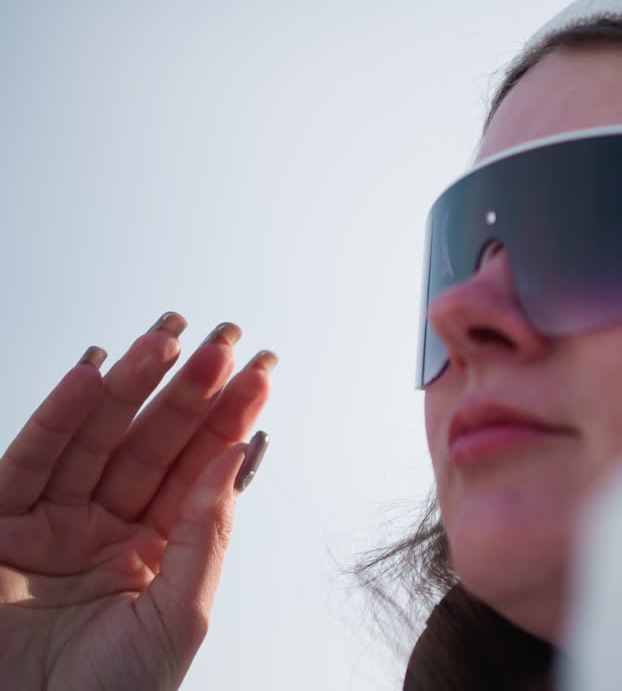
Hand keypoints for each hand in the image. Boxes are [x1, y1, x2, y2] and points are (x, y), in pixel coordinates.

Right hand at [0, 314, 272, 690]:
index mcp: (157, 550)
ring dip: (131, 385)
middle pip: (153, 443)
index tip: (259, 372)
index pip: (199, 469)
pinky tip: (94, 374)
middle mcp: (107, 528)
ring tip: (168, 338)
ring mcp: (53, 525)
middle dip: (188, 391)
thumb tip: (239, 454)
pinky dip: (60, 417)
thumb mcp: (178, 613)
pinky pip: (32, 460)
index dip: (228, 419)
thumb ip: (205, 533)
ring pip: (98, 439)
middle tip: (223, 342)